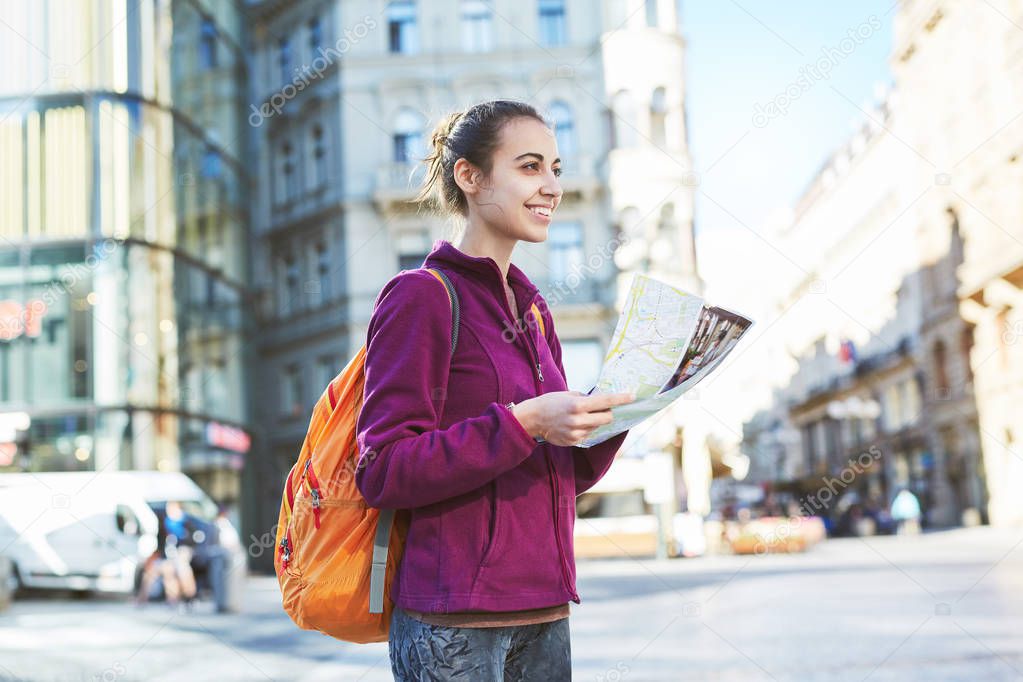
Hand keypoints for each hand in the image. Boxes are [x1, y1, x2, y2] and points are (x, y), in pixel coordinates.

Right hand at [511, 391, 635, 445]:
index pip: (605, 402)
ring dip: (595, 421)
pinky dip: (586, 428)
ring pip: (597, 427)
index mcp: (578, 405)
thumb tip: (603, 402)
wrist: (533, 418)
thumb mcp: (569, 394)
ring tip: (581, 416)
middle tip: (603, 409)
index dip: (621, 399)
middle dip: (608, 413)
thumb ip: (586, 399)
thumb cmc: (551, 402)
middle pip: (607, 418)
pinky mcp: (573, 441)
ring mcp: (576, 432)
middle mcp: (578, 420)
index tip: (632, 396)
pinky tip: (574, 424)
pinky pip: (588, 434)